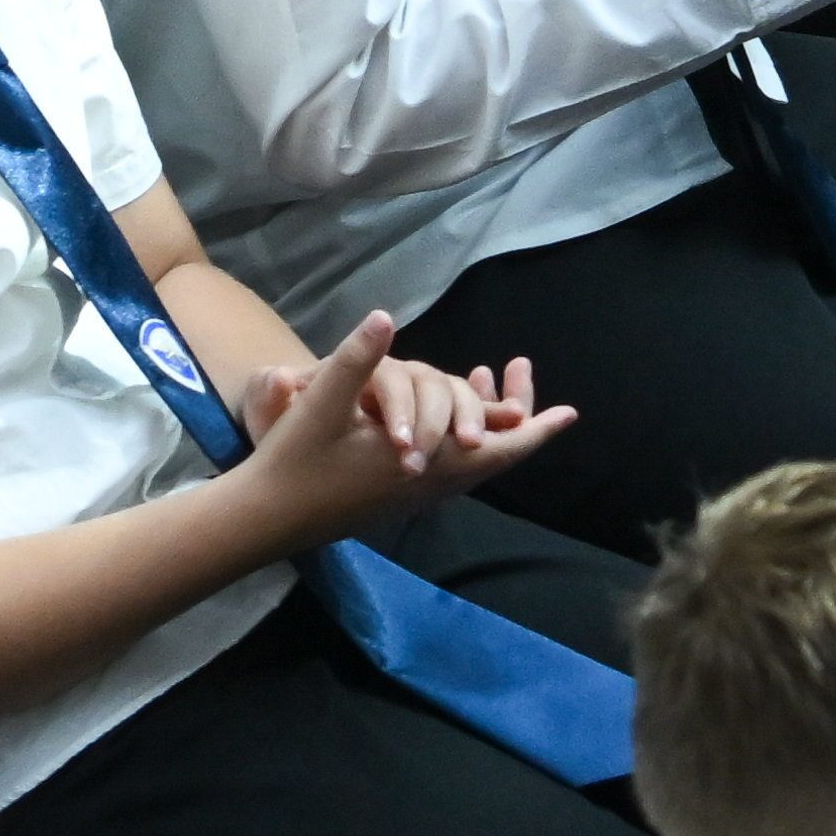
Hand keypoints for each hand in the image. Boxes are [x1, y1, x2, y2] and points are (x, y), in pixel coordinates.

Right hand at [226, 308, 572, 529]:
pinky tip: (445, 419)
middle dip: (515, 418)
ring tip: (491, 384)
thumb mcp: (321, 406)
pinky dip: (461, 437)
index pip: (493, 448)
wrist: (267, 518)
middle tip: (520, 373)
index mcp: (419, 463)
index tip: (568, 413)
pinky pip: (449, 467)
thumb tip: (386, 317)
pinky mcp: (397, 494)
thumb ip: (355, 362)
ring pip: (471, 462)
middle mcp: (426, 482)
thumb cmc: (294, 461)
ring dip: (488, 425)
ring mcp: (413, 492)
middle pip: (492, 454)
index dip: (532, 429)